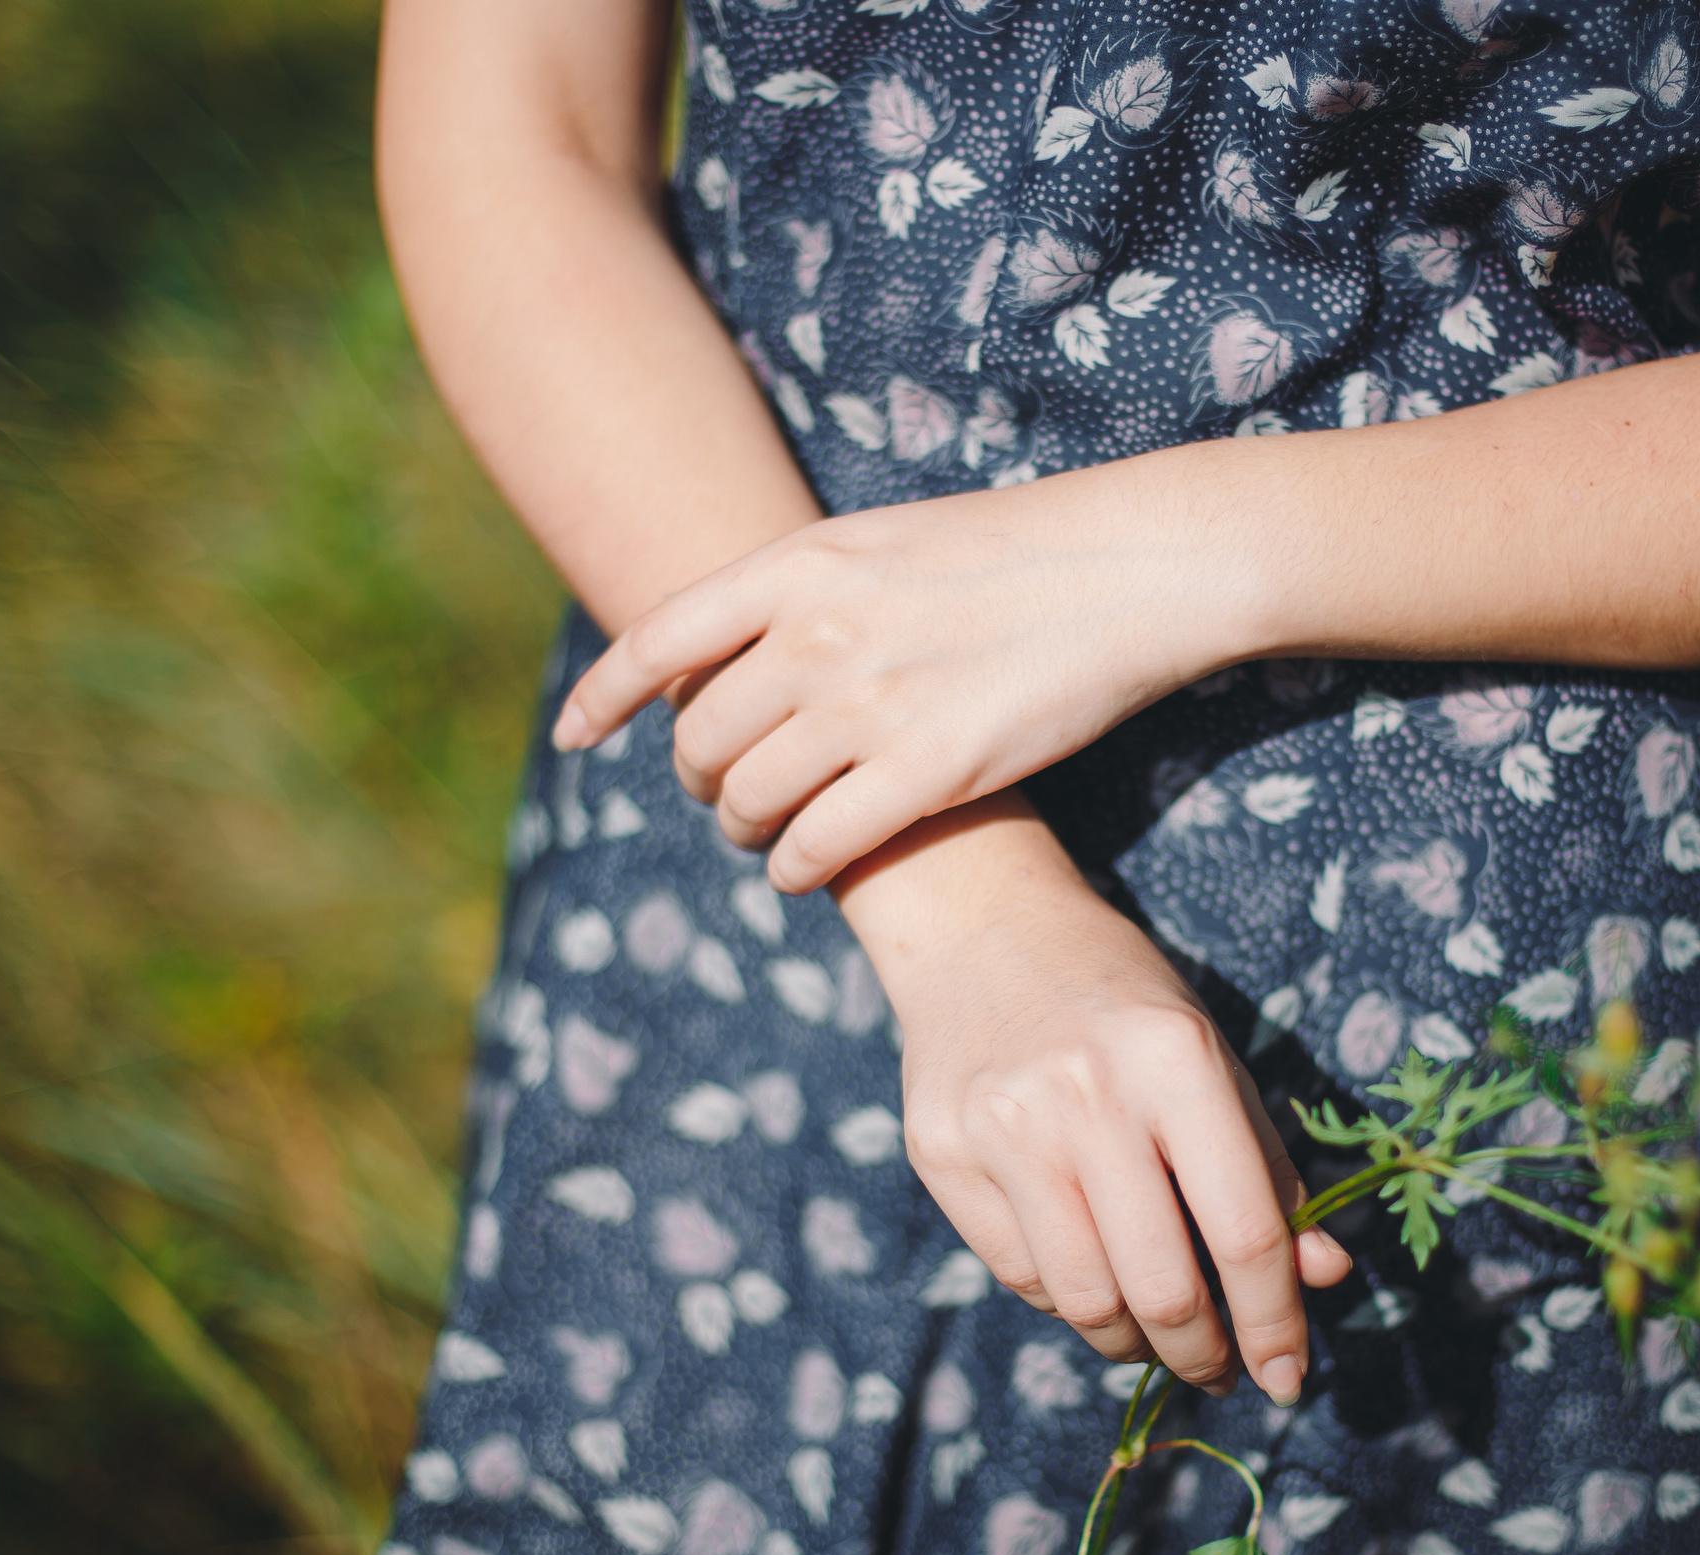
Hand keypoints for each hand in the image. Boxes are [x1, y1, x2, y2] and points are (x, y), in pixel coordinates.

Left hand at [548, 463, 1255, 892]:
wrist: (1127, 568)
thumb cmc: (1012, 553)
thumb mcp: (881, 541)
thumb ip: (801, 593)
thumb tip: (729, 660)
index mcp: (799, 563)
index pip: (657, 641)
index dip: (602, 697)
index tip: (572, 735)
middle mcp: (817, 633)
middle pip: (699, 738)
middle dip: (698, 779)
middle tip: (722, 795)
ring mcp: (869, 704)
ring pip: (748, 800)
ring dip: (743, 830)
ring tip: (762, 836)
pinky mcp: (929, 771)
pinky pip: (816, 847)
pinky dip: (794, 868)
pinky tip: (803, 869)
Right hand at [843, 802, 1350, 1400]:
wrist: (982, 929)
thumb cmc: (1120, 997)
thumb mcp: (1211, 1055)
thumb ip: (1266, 1168)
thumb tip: (1320, 1275)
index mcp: (1175, 1061)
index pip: (1242, 1231)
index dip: (1274, 1322)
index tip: (1288, 1376)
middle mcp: (1086, 1097)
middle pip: (1161, 1286)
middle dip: (1203, 1353)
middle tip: (1219, 1368)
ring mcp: (1004, 1130)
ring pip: (1085, 1301)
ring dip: (1133, 1344)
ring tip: (1156, 1336)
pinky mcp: (941, 1155)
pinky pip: (1021, 1275)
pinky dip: (1069, 1302)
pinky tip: (1092, 1282)